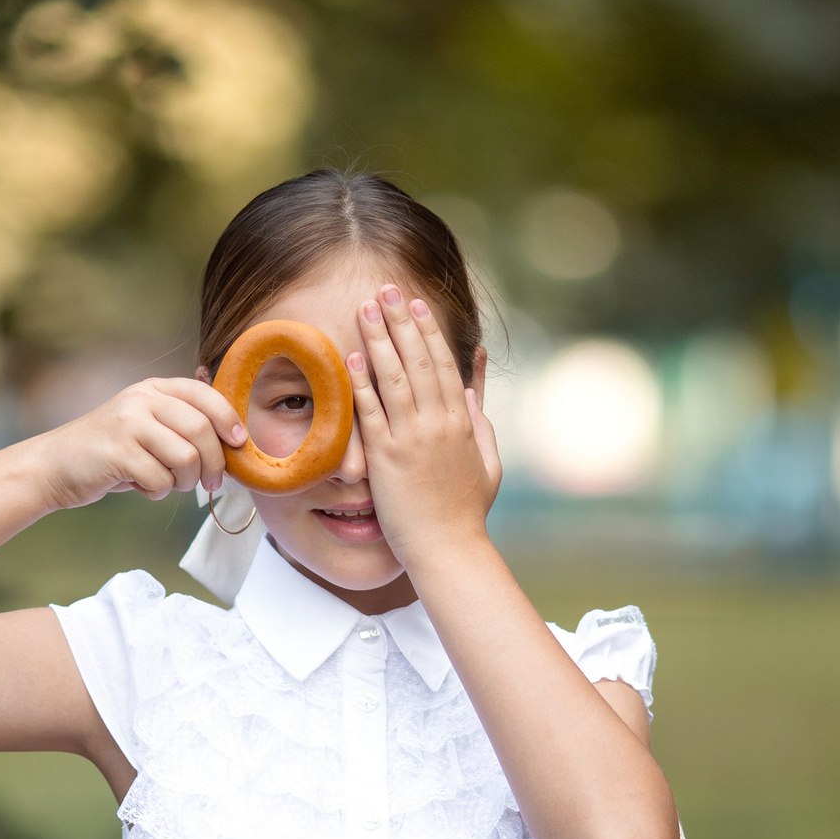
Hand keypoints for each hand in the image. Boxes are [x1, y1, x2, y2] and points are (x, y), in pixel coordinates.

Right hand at [30, 377, 247, 510]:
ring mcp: (128, 424)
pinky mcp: (117, 453)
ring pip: (185, 457)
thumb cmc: (111, 452)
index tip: (238, 443)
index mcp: (154, 388)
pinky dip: (158, 492)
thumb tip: (234, 443)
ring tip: (168, 483)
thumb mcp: (147, 425)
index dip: (228, 419)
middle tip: (210, 482)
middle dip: (213, 463)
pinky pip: (160, 480)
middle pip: (200, 430)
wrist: (56, 466)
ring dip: (185, 481)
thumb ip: (182, 425)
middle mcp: (141, 399)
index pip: (204, 395)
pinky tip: (141, 486)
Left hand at [351, 284, 500, 562]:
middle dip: (401, 322)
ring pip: (394, 377)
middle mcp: (438, 424)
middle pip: (418, 361)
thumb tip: (473, 394)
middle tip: (386, 289)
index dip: (428, 332)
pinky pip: (371, 412)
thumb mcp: (487, 464)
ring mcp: (412, 439)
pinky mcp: (386, 458)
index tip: (416, 305)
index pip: (444, 365)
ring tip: (365, 308)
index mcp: (462, 422)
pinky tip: (352, 355)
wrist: (450, 549)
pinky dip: (361, 381)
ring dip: (378, 339)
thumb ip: (480, 426)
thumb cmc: (467, 513)